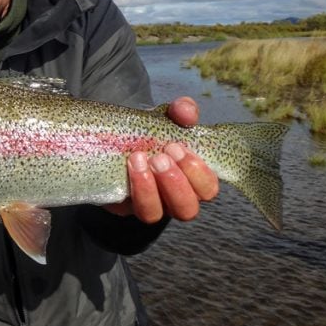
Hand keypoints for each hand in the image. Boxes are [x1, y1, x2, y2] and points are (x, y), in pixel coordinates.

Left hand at [107, 96, 219, 222]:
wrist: (116, 137)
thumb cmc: (151, 131)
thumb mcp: (168, 117)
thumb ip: (182, 111)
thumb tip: (187, 112)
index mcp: (191, 180)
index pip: (208, 189)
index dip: (197, 173)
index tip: (176, 147)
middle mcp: (173, 198)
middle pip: (187, 209)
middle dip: (175, 183)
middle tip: (159, 157)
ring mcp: (148, 204)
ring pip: (155, 215)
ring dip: (149, 189)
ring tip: (139, 159)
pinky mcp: (123, 205)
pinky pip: (129, 207)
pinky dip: (132, 188)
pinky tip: (127, 167)